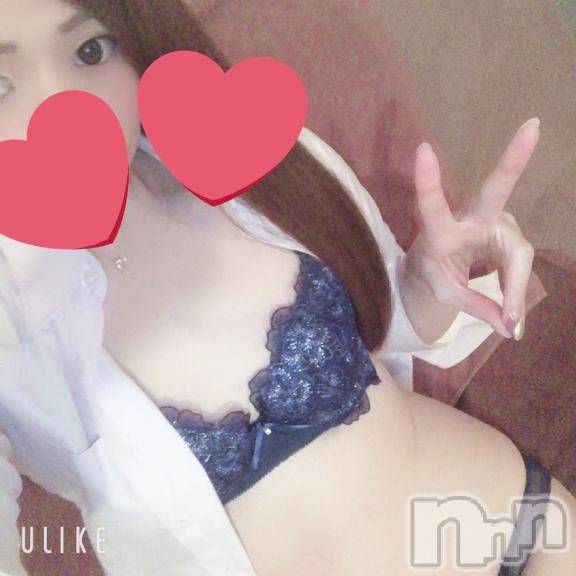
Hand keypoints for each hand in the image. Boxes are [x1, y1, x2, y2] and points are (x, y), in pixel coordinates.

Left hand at [404, 117, 540, 338]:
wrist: (436, 267)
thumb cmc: (434, 273)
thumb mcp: (447, 294)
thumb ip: (477, 307)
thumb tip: (511, 326)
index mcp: (440, 230)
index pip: (432, 205)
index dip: (427, 181)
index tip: (423, 149)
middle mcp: (470, 218)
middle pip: (495, 191)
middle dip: (514, 160)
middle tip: (533, 125)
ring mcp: (494, 221)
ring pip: (516, 254)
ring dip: (512, 288)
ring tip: (507, 319)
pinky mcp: (508, 230)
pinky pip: (520, 262)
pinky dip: (516, 288)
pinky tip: (509, 308)